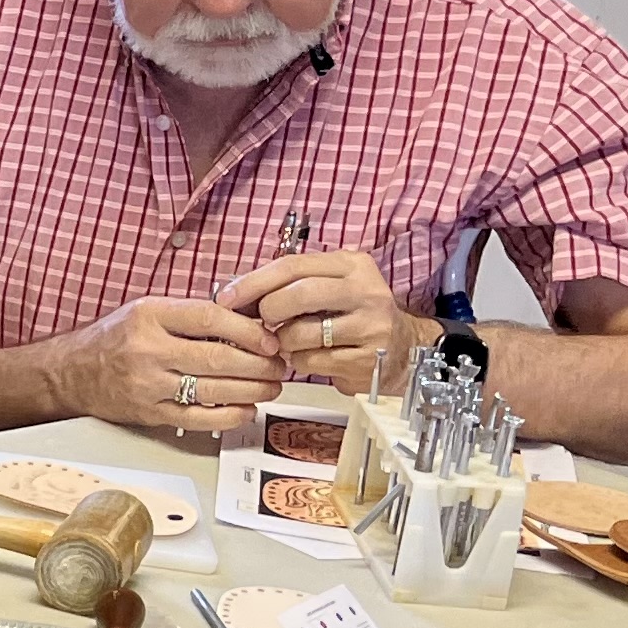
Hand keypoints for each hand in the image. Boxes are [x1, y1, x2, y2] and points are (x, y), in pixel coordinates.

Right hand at [59, 295, 284, 437]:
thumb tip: (246, 320)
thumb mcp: (147, 310)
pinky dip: (229, 416)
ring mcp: (148, 385)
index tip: (269, 338)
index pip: (210, 319)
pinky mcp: (150, 413)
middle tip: (278, 365)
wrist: (70, 372)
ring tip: (271, 385)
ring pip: (213, 390)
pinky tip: (246, 409)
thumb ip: (190, 315)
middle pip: (218, 357)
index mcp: (150, 316)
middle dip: (259, 363)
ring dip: (252, 389)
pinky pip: (198, 418)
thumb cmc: (113, 339)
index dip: (248, 330)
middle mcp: (148, 350)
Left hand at [220, 246, 431, 389]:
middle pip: (297, 295)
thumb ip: (289, 285)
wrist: (401, 351)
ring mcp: (370, 326)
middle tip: (263, 322)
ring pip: (300, 333)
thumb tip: (232, 293)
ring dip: (283, 341)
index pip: (293, 265)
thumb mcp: (329, 288)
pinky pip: (310, 361)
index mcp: (352, 265)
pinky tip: (311, 356)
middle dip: (267, 311)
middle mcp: (366, 291)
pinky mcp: (366, 359)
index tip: (226, 297)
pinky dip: (299, 362)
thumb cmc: (351, 316)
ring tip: (293, 340)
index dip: (253, 282)